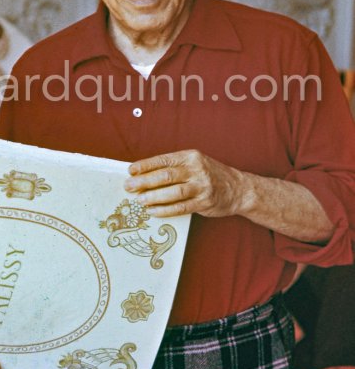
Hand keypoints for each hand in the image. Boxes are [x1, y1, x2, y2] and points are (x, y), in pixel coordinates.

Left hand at [125, 149, 245, 217]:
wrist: (238, 188)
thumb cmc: (210, 175)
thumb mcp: (194, 163)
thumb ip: (173, 168)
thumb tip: (143, 176)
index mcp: (190, 156)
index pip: (163, 160)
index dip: (145, 165)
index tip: (131, 170)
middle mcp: (196, 169)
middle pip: (166, 175)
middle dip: (144, 181)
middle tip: (129, 186)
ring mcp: (202, 186)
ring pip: (173, 192)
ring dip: (153, 196)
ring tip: (139, 200)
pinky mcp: (204, 202)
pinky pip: (181, 207)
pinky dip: (165, 210)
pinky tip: (153, 211)